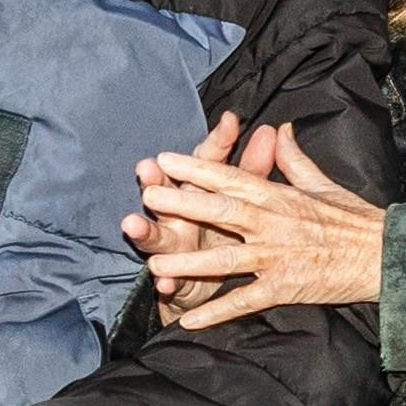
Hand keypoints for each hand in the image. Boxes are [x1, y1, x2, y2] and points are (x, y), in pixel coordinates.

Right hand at [123, 111, 257, 324]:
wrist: (211, 280)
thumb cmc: (226, 230)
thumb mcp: (246, 199)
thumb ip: (255, 168)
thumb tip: (273, 131)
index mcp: (200, 191)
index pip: (209, 163)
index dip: (219, 143)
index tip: (231, 123)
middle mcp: (181, 214)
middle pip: (169, 193)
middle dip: (157, 182)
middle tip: (146, 168)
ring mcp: (174, 246)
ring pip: (156, 235)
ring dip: (144, 230)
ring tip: (133, 223)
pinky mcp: (174, 278)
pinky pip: (168, 281)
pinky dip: (165, 281)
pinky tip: (163, 282)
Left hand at [140, 125, 386, 329]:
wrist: (388, 257)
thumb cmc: (357, 220)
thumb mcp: (324, 184)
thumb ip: (294, 160)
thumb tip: (279, 130)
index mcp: (281, 197)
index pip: (232, 179)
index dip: (197, 169)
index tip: (166, 159)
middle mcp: (274, 224)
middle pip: (221, 212)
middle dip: (182, 204)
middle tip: (147, 197)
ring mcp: (278, 257)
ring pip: (226, 260)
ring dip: (189, 263)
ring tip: (155, 265)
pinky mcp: (286, 288)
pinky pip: (245, 301)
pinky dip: (217, 312)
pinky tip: (189, 321)